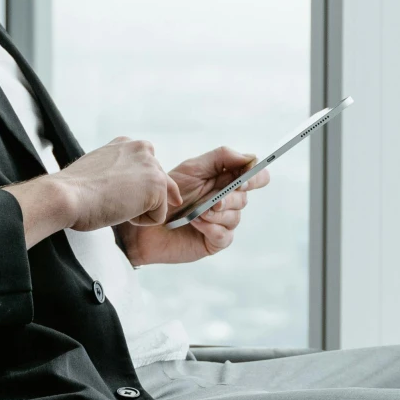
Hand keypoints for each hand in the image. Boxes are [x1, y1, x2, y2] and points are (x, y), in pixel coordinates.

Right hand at [7, 136, 178, 248]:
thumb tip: (126, 189)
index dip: (138, 187)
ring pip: (158, 201)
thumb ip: (116, 172)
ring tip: (113, 204)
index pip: (145, 168)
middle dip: (142, 199)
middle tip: (113, 201)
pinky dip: (140, 222)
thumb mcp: (97, 171)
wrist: (66, 195)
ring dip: (138, 210)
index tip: (129, 193)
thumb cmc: (74, 190)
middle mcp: (141, 149)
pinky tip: (119, 211)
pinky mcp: (158, 185)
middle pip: (158, 184)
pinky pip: (158, 216)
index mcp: (125, 144)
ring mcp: (152, 166)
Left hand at [117, 144, 269, 267]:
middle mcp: (228, 202)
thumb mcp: (192, 168)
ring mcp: (222, 222)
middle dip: (230, 198)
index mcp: (226, 182)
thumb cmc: (167, 193)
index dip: (255, 177)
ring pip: (235, 217)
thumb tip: (250, 157)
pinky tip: (195, 223)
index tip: (244, 179)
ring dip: (217, 213)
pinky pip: (224, 235)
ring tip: (197, 212)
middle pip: (245, 198)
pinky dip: (211, 227)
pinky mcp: (214, 242)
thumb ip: (222, 158)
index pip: (255, 177)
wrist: (144, 222)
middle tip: (214, 200)